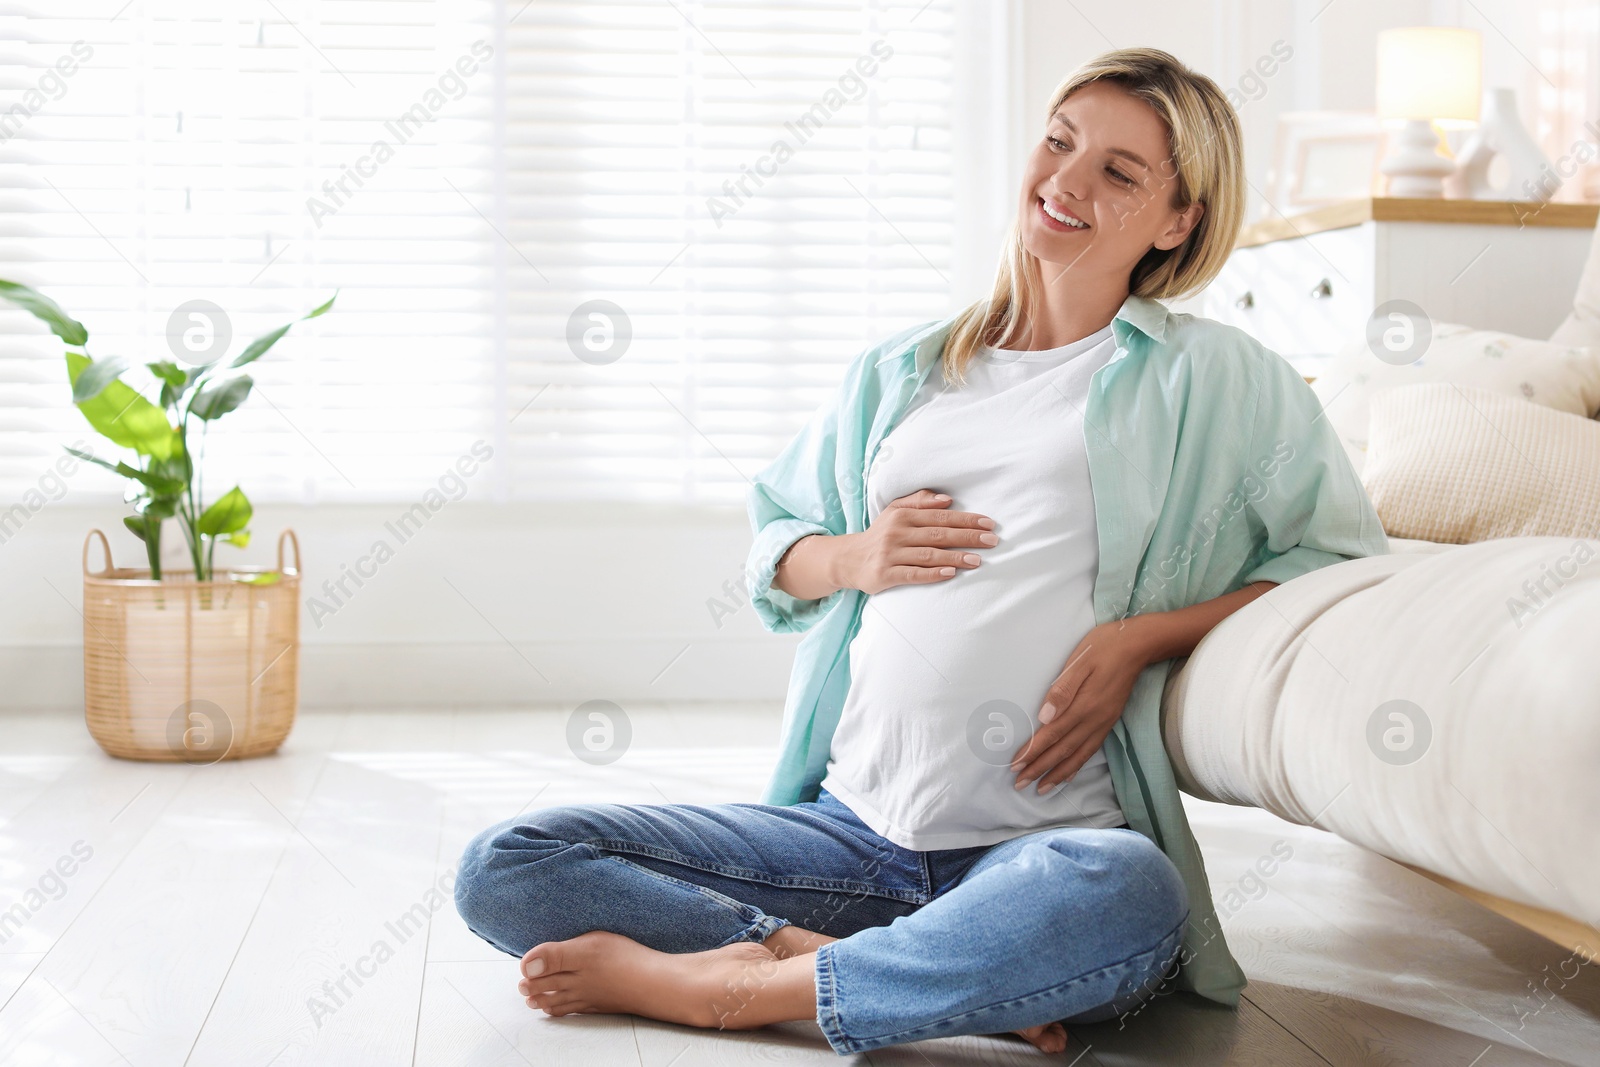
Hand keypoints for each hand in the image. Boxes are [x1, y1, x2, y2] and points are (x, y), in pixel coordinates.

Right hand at [836, 488, 997, 594]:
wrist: (848, 559)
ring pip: (929, 555)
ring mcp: (890, 554)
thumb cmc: (880, 534)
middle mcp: (896, 533)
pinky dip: (932, 574)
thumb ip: (919, 502)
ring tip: (977, 560)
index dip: (966, 519)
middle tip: (991, 541)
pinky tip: (950, 573)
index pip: (940, 516)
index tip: (989, 524)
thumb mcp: (894, 511)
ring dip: (955, 557)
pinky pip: (913, 574)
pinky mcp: (885, 575)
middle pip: (938, 534)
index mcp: (902, 515)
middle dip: (967, 537)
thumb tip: (947, 499)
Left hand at [1010, 619, 1151, 793]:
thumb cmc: (1103, 647)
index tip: (1015, 765)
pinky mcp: (1109, 721)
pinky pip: (1091, 750)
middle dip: (1040, 768)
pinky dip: (1078, 765)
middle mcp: (1094, 719)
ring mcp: (1103, 722)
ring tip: (1041, 788)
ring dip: (1057, 773)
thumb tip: (1043, 716)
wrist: (1138, 645)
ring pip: (1077, 755)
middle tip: (1019, 784)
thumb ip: (1062, 690)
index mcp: (1083, 705)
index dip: (1033, 751)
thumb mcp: (1079, 661)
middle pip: (1062, 750)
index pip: (1052, 734)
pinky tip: (1068, 774)